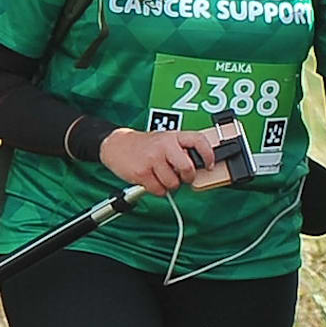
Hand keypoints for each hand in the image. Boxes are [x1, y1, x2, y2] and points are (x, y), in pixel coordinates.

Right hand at [99, 126, 237, 194]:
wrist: (116, 144)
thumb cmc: (145, 145)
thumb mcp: (165, 140)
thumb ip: (180, 149)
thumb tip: (198, 166)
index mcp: (173, 136)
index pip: (198, 141)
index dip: (208, 155)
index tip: (209, 165)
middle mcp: (164, 146)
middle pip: (187, 168)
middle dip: (188, 178)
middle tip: (183, 177)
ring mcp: (152, 159)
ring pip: (173, 183)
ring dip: (170, 185)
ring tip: (162, 176)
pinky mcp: (142, 173)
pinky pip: (159, 190)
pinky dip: (158, 190)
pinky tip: (152, 180)